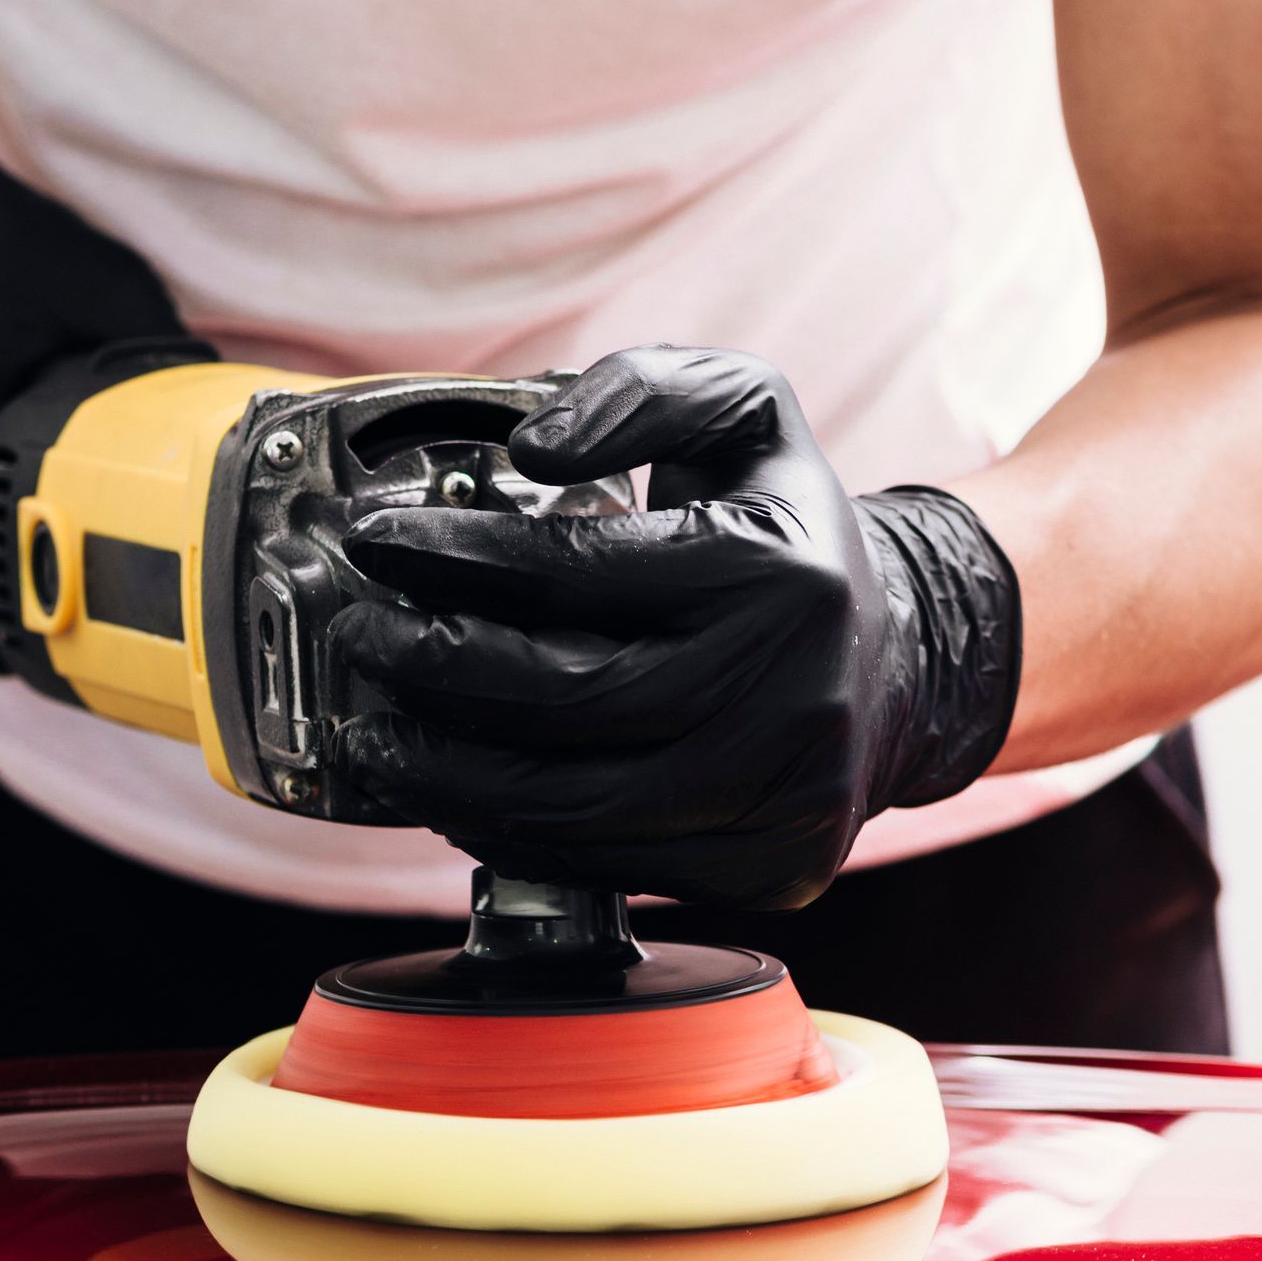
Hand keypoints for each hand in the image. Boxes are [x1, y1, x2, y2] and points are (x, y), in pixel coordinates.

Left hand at [332, 343, 1021, 906]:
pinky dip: (515, 834)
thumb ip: (643, 389)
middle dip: (434, 671)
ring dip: (450, 773)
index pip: (579, 572)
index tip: (376, 544)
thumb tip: (534, 447)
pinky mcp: (767, 870)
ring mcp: (782, 796)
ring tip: (379, 734)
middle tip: (361, 642)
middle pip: (566, 698)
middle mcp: (793, 693)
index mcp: (781, 573)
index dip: (455, 558)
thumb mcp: (747, 414)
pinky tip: (459, 794)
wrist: (899, 665)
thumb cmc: (791, 537)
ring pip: (575, 806)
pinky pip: (609, 865)